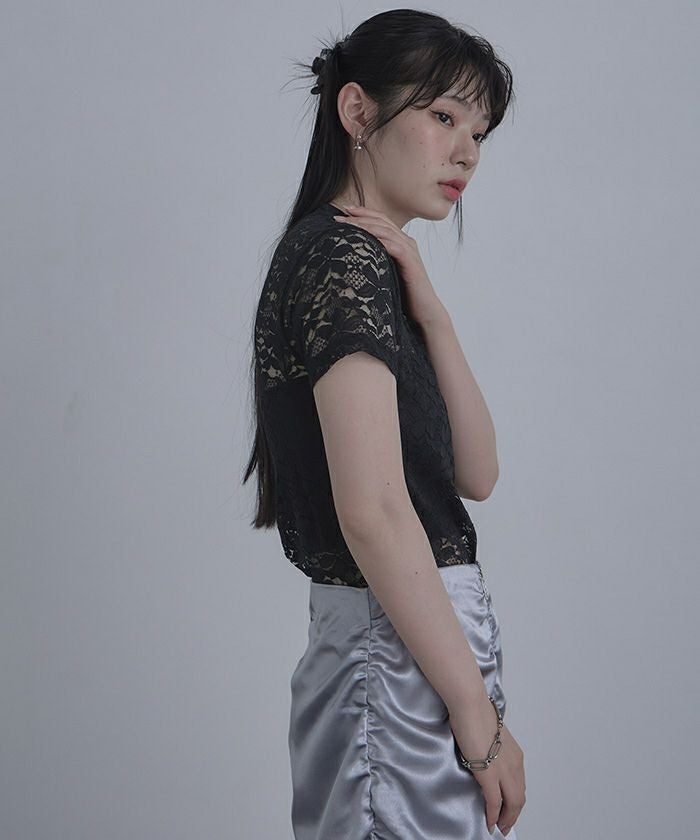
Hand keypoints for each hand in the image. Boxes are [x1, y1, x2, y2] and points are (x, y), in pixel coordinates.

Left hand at [333, 205, 447, 326]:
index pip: (381, 221)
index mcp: (401, 243)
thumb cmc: (405, 295)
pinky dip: (378, 240)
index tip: (344, 212)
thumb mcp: (386, 273)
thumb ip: (376, 262)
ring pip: (385, 230)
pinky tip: (364, 238)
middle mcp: (406, 242)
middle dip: (359, 216)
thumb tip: (353, 260)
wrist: (425, 311)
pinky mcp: (410, 262)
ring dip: (364, 225)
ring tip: (347, 224)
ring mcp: (409, 250)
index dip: (363, 214)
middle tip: (340, 215)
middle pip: (381, 221)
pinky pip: (393, 246)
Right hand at [448, 694, 525, 835]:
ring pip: (512, 803)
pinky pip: (494, 803)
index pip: (519, 784)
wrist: (470, 704)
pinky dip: (493, 816)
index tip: (509, 809)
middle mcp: (514, 764)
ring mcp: (503, 770)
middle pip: (519, 798)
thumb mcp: (489, 734)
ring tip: (499, 828)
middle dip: (513, 815)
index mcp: (514, 753)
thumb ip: (491, 747)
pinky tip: (490, 823)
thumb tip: (482, 754)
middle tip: (506, 826)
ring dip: (506, 819)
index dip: (515, 800)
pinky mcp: (489, 775)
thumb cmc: (474, 712)